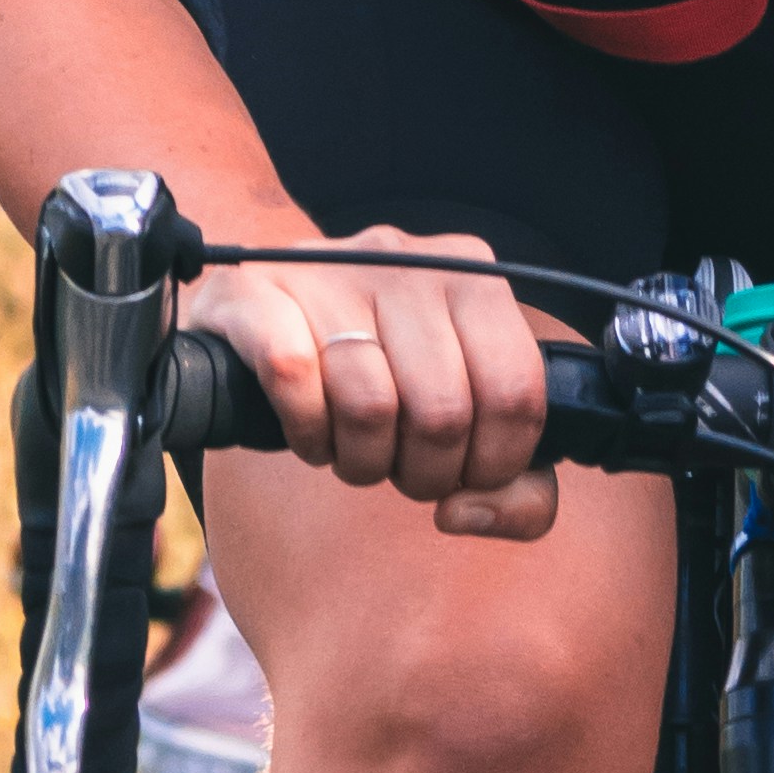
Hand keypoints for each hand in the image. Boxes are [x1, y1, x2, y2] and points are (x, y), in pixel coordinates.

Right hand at [198, 221, 558, 545]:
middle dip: (424, 474)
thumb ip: (516, 489)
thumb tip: (466, 513)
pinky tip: (310, 430)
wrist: (263, 313)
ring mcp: (329, 269)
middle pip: (443, 410)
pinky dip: (306, 431)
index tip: (466, 477)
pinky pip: (294, 378)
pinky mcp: (257, 290)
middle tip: (401, 468)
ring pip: (369, 405)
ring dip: (362, 460)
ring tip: (354, 451)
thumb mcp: (461, 414)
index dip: (494, 463)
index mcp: (474, 276)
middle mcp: (407, 259)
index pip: (516, 390)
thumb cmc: (378, 373)